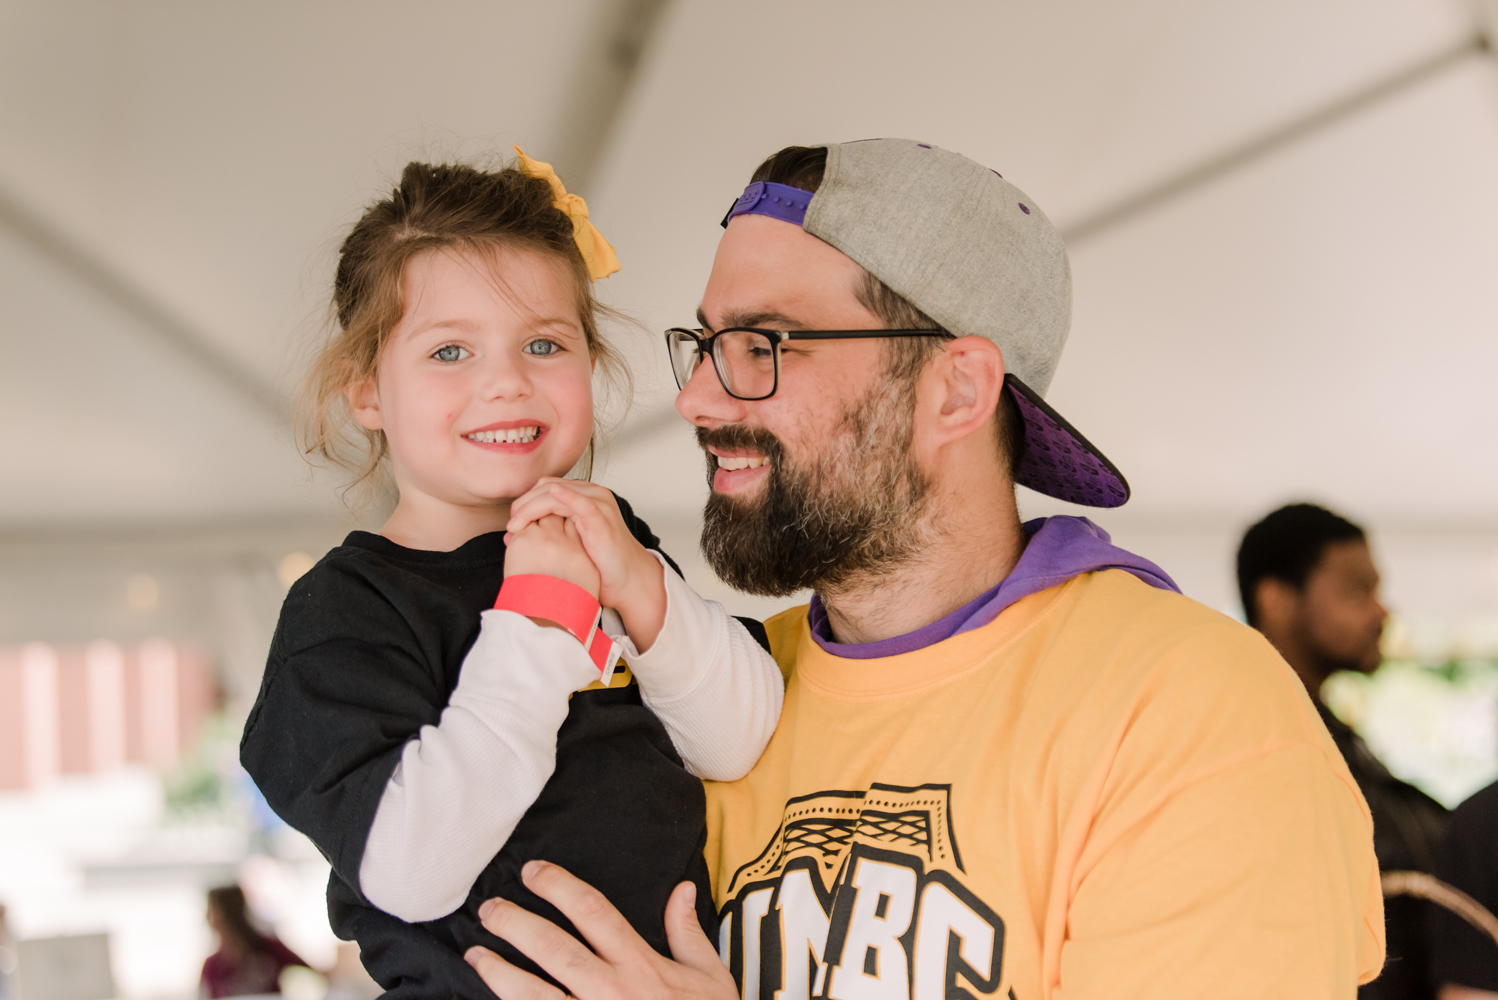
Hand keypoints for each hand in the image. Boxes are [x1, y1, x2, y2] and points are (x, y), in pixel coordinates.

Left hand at [465, 861, 734, 999]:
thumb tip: (682, 889)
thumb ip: (689, 932)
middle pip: (553, 948)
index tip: (532, 872)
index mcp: (640, 964)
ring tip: (476, 954)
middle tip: (489, 909)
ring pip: (535, 994)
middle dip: (515, 924)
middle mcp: (612, 990)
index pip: (592, 911)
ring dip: (500, 973)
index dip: (558, 886)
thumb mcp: (709, 976)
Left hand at [506, 480, 666, 650]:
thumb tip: (509, 534)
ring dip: (530, 507)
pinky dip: (564, 496)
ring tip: (517, 525)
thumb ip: (543, 534)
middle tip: (511, 525)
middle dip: (523, 504)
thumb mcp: (566, 544)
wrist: (627, 580)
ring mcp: (598, 503)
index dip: (525, 502)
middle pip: (546, 487)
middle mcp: (591, 494)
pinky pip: (580, 502)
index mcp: (582, 497)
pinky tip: (552, 495)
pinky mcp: (601, 517)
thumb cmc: (600, 566)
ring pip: (554, 493)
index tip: (512, 523)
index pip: (545, 488)